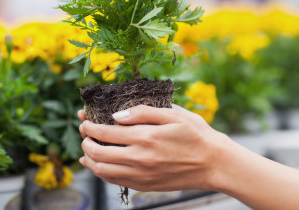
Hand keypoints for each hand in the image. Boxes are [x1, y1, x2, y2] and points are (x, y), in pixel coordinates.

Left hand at [77, 104, 231, 191]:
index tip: (85, 120)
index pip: (105, 132)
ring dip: (89, 159)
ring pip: (102, 170)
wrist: (215, 164)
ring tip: (86, 150)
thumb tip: (116, 115)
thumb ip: (143, 112)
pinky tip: (98, 165)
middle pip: (98, 152)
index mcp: (146, 137)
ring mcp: (141, 175)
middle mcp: (140, 158)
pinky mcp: (145, 186)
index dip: (89, 126)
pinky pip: (115, 181)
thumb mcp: (173, 114)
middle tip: (84, 133)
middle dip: (85, 141)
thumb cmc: (196, 135)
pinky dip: (101, 172)